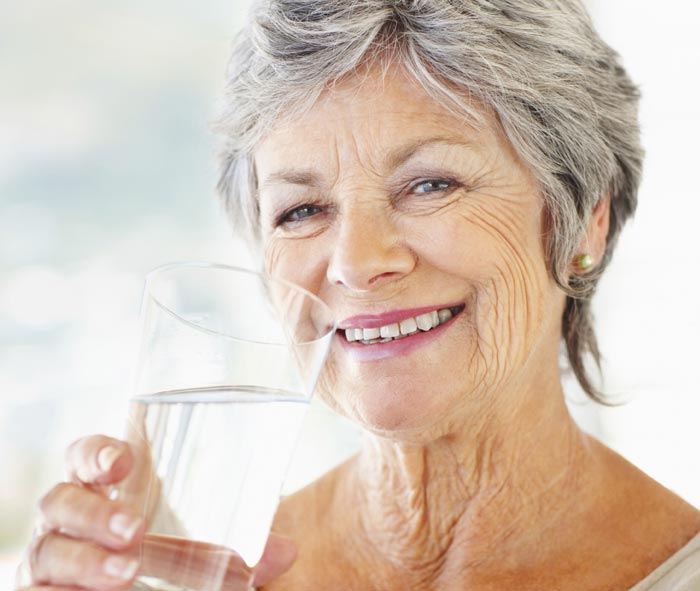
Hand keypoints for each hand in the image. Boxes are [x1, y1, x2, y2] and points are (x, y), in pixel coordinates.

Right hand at [15, 435, 296, 590]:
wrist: (129, 583)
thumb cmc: (165, 553)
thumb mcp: (199, 544)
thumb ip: (237, 542)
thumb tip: (285, 551)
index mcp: (103, 486)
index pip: (85, 455)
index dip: (97, 453)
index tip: (125, 461)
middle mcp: (68, 517)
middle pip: (61, 500)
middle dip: (95, 511)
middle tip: (136, 529)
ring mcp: (50, 556)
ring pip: (47, 550)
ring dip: (85, 560)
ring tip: (128, 573)